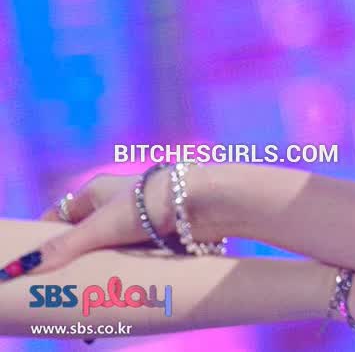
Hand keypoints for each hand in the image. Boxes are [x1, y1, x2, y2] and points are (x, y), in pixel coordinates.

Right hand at [20, 168, 192, 272]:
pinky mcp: (160, 231)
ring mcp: (140, 217)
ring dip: (103, 266)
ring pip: (111, 247)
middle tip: (63, 287)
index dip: (46, 238)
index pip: (59, 216)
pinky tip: (122, 284)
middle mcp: (117, 201)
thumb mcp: (99, 228)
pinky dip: (127, 268)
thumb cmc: (150, 206)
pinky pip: (136, 254)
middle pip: (85, 235)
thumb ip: (62, 248)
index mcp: (96, 191)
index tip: (36, 264)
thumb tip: (22, 267)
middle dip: (76, 260)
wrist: (204, 202)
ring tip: (91, 291)